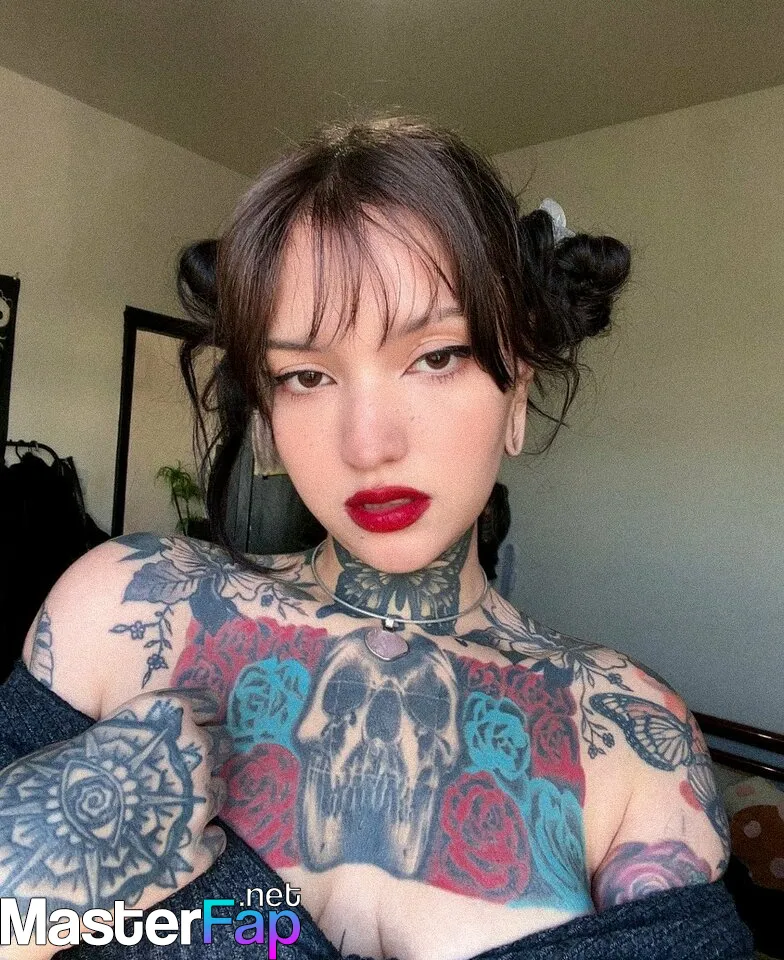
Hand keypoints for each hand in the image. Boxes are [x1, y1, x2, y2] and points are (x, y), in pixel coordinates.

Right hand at [0, 688, 228, 952]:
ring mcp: (196, 805)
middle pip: (221, 744)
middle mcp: (190, 753)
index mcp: (164, 716)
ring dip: (200, 798)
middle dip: (204, 754)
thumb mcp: (88, 742)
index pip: (207, 703)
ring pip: (221, 792)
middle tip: (177, 770)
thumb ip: (130, 738)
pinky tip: (174, 846)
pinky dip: (200, 841)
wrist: (33, 859)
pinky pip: (215, 841)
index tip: (189, 727)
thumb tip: (140, 748)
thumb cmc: (46, 792)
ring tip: (168, 810)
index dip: (198, 716)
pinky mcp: (192, 855)